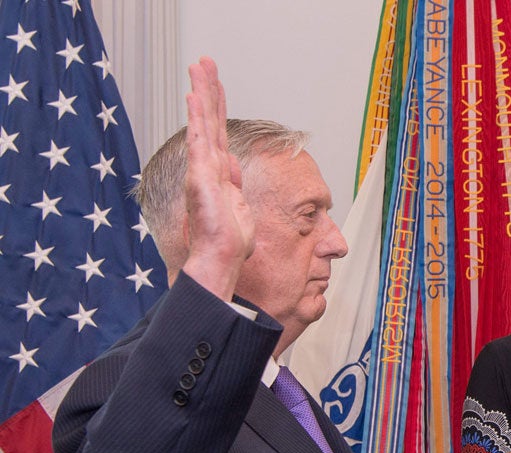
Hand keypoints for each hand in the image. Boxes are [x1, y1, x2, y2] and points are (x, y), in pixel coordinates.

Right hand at [179, 56, 252, 300]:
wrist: (221, 257)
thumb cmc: (230, 241)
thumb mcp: (240, 208)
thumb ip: (236, 186)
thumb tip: (234, 170)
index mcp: (220, 172)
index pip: (219, 131)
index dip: (218, 107)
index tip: (216, 86)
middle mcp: (209, 166)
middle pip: (209, 120)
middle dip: (207, 89)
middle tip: (205, 62)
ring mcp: (203, 168)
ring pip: (203, 122)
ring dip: (202, 93)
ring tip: (199, 66)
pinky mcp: (201, 175)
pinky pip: (200, 141)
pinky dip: (196, 118)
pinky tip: (194, 97)